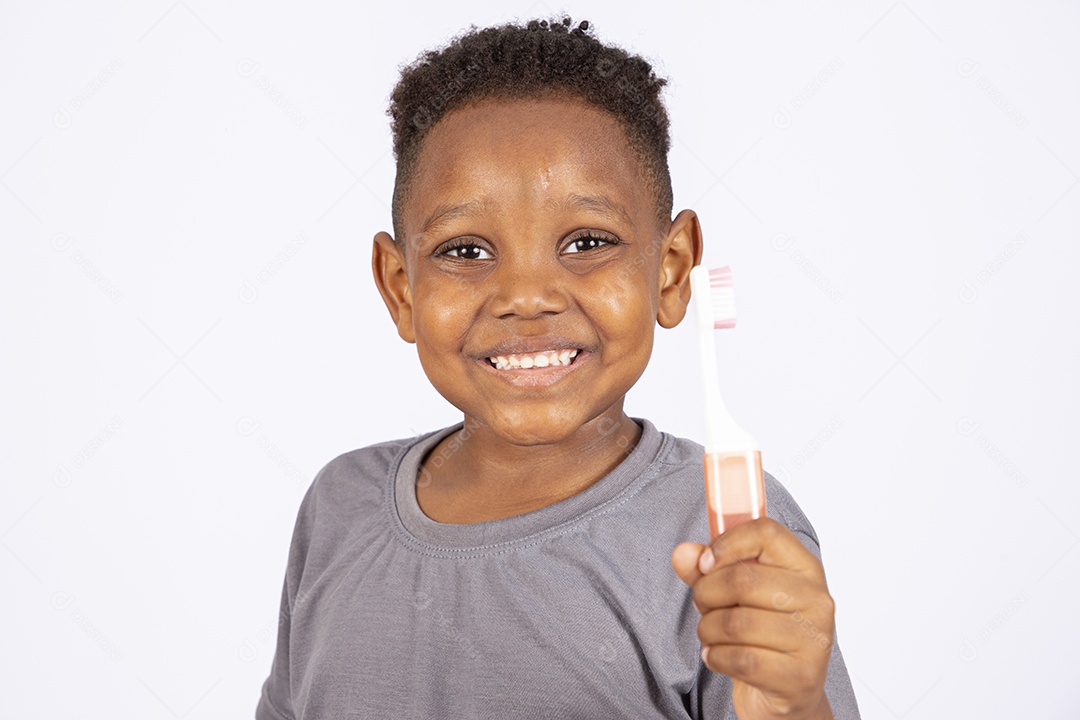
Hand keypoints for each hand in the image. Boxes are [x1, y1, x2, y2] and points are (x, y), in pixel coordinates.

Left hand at [671, 518, 834, 719]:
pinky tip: (717, 657)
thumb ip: (707, 569)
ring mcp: (812, 640)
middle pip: (742, 579)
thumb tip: (683, 554)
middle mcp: (816, 600)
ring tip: (710, 634)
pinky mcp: (799, 677)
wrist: (788, 691)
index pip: (766, 533)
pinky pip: (740, 659)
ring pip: (736, 623)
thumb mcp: (735, 594)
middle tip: (703, 606)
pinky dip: (716, 657)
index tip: (705, 563)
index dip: (727, 543)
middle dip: (706, 594)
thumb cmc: (762, 633)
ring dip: (708, 629)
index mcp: (804, 568)